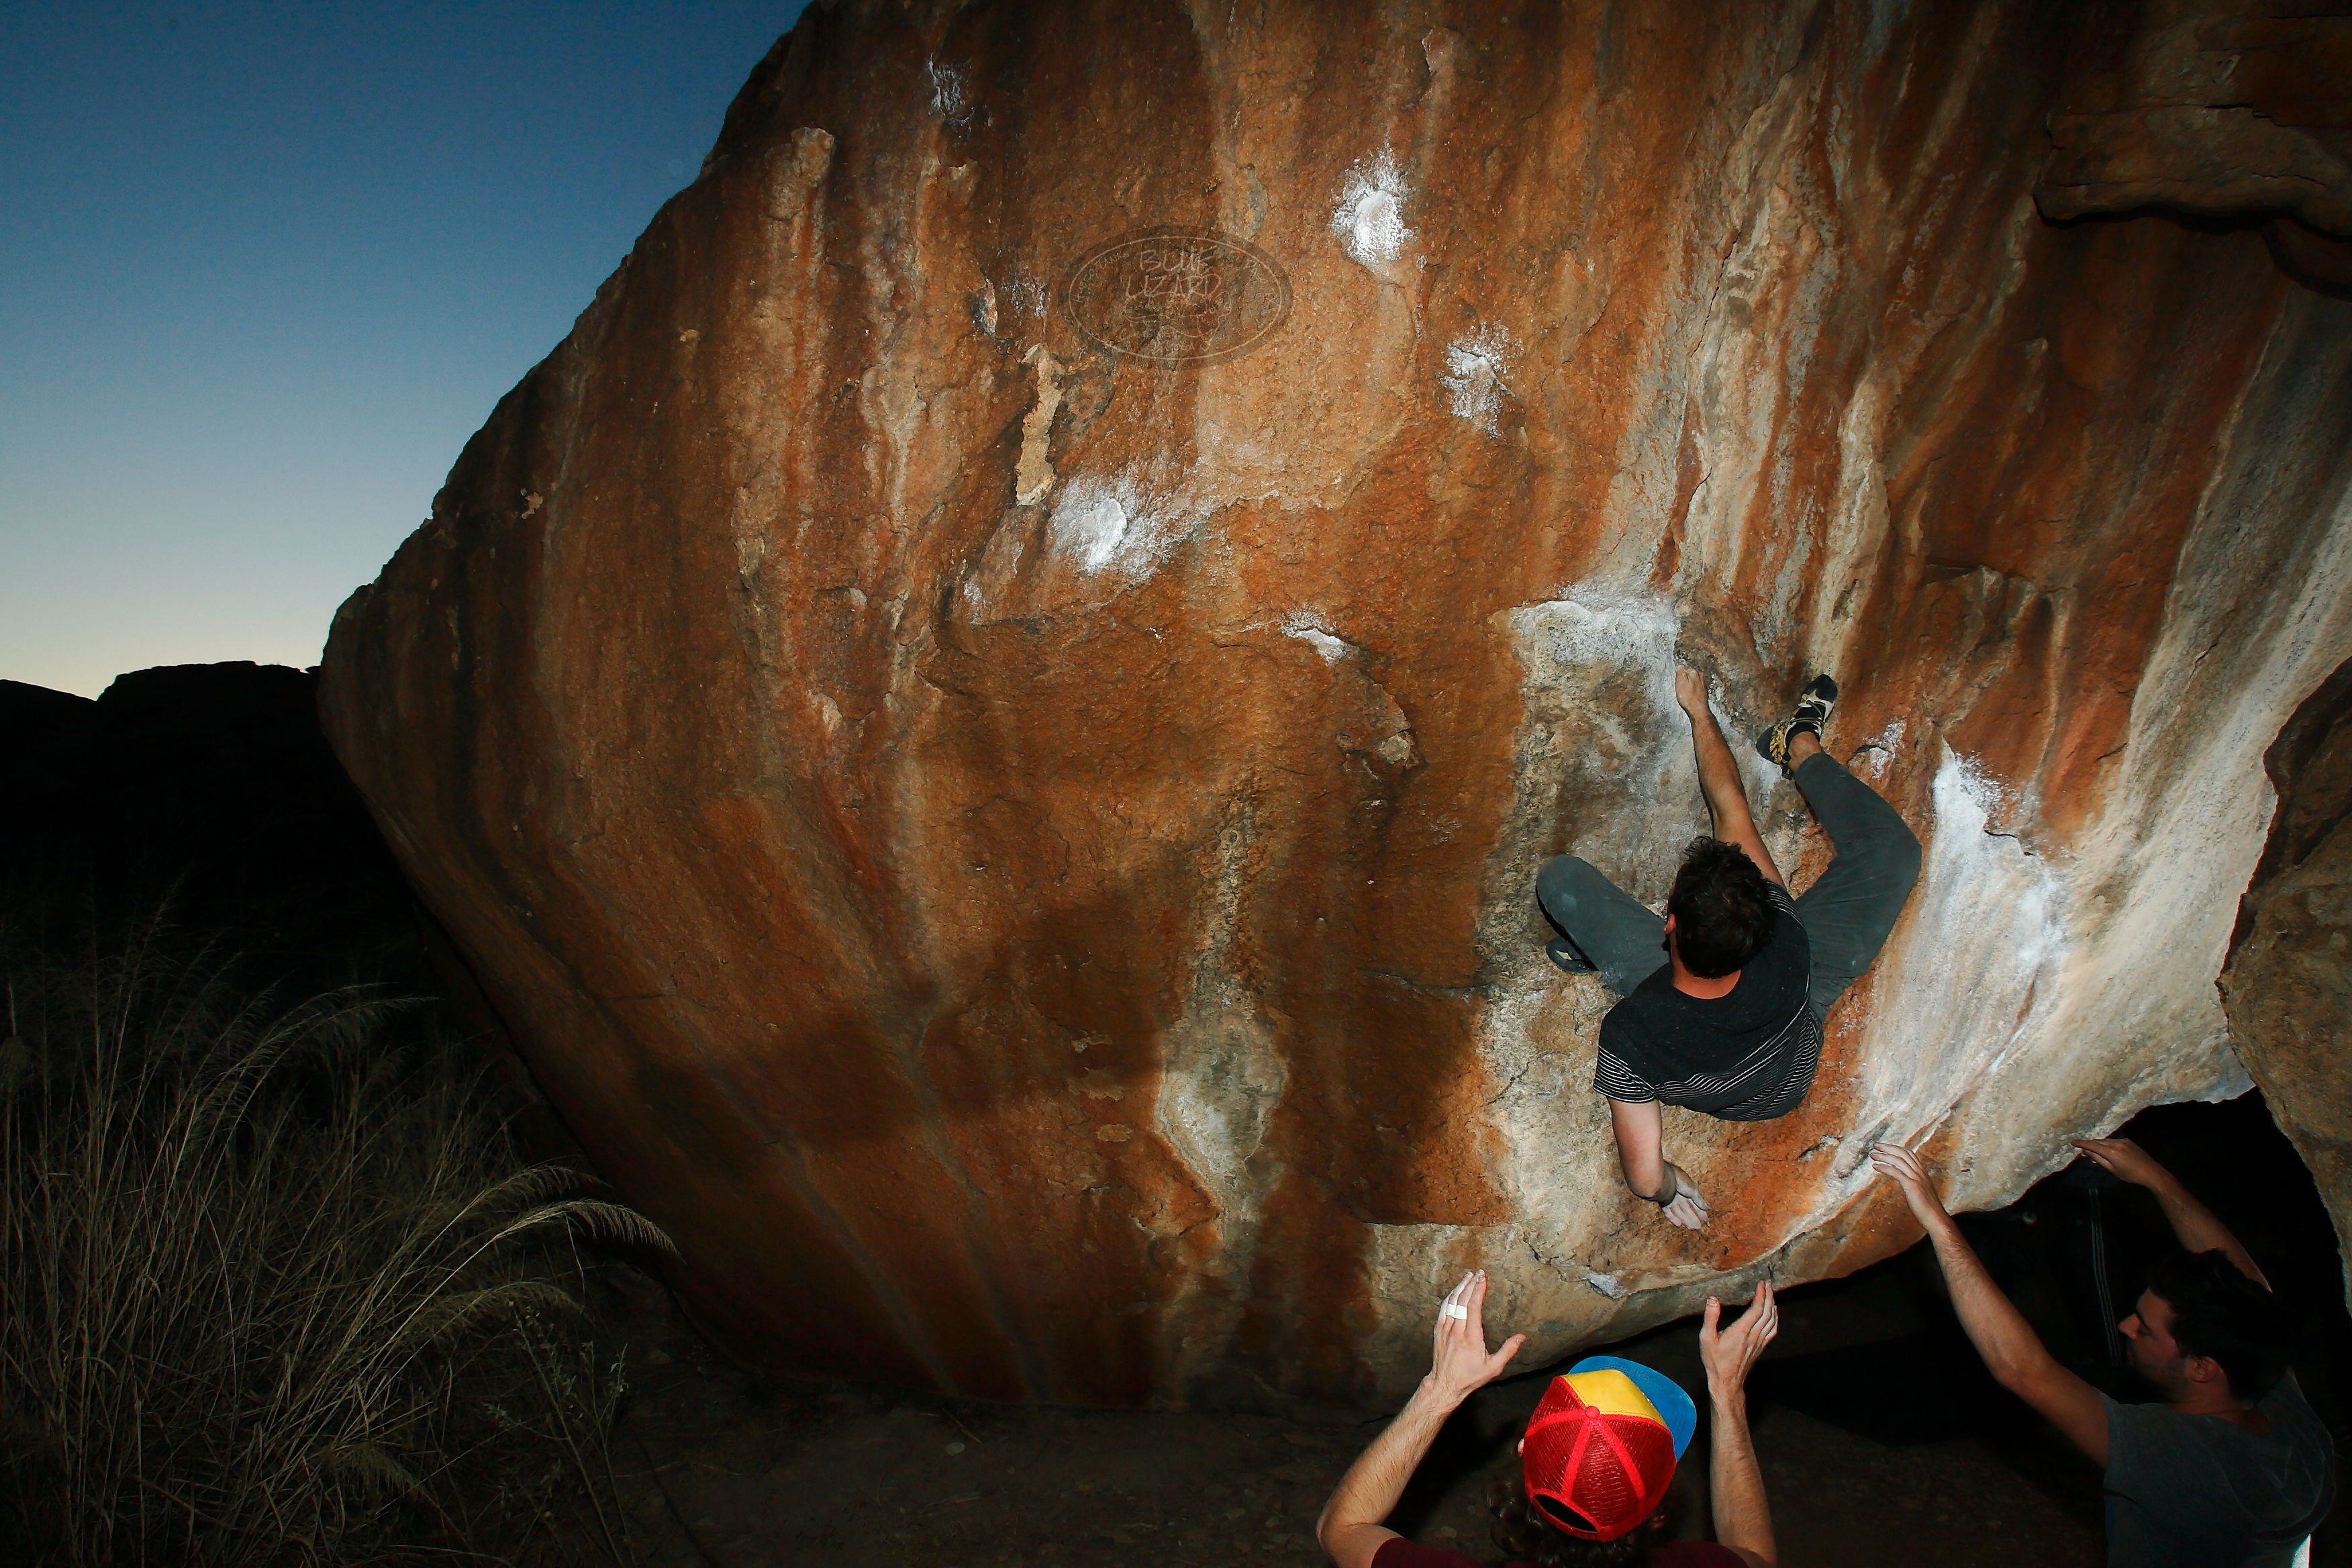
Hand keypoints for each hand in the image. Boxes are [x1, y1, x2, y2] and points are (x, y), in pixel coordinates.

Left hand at [1425, 1271, 1524, 1405]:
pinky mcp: (1438, 1330)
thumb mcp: (1494, 1367)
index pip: (1473, 1306)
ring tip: (1468, 1277)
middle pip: (1462, 1300)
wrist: (1445, 1384)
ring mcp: (1445, 1329)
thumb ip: (1508, 1350)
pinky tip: (1455, 1291)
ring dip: (1460, 1287)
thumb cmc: (1470, 1377)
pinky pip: (1443, 1308)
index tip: (1484, 1278)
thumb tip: (1521, 1337)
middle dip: (1471, 1284)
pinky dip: (1450, 1297)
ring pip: (1451, 1302)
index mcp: (1471, 1337)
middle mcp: (1456, 1330)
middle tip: (1479, 1273)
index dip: (1478, 1290)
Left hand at [1663, 1179, 1711, 1230]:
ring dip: (1685, 1220)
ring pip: (1678, 1212)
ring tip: (1692, 1228)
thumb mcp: (1693, 1191)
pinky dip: (1673, 1218)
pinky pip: (1668, 1212)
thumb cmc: (1679, 1181)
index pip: (1695, 1202)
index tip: (1705, 1219)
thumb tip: (1709, 1208)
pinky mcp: (1662, 1201)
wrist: (1664, 1178)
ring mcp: (1670, 1198)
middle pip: (1686, 1209)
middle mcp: (1678, 1194)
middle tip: (1698, 1227)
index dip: (1700, 1211)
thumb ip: (1700, 1201)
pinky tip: (1679, 1224)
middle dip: (1693, 1218)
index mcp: (1687, 1189)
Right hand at [1674, 666, 1710, 720]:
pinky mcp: (1704, 690)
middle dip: (1684, 679)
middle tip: (1680, 688)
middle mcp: (1701, 676)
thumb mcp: (1680, 683)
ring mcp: (1703, 683)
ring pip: (1692, 680)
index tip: (1677, 681)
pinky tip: (1690, 696)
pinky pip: (1695, 687)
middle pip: (1688, 674)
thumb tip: (1680, 665)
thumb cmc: (1689, 699)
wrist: (1698, 710)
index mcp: (1694, 672)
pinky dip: (1692, 690)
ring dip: (1688, 685)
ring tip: (1685, 693)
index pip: (1684, 667)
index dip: (1678, 675)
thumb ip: (1680, 671)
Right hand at [1699, 1280, 1777, 1400]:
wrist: (1727, 1382)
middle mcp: (1753, 1336)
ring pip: (1772, 1321)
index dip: (1761, 1294)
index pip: (1757, 1309)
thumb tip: (1713, 1299)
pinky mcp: (1760, 1348)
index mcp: (1741, 1331)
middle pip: (1768, 1313)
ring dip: (1773, 1305)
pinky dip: (1775, 1319)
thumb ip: (1710, 1317)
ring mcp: (1759, 1343)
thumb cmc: (1715, 1361)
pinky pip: (1773, 1330)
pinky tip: (1773, 1314)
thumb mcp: (1706, 1338)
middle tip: (1768, 1283)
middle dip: (1769, 1296)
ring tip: (1771, 1294)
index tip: (1761, 1283)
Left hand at [1870, 1141, 1950, 1229]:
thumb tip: (1905, 1181)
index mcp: (1922, 1173)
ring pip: (1898, 1161)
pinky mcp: (1912, 1186)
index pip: (1909, 1154)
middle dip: (1888, 1147)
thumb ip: (1914, 1183)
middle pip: (1903, 1153)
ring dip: (1884, 1156)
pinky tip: (1875, 1166)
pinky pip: (1896, 1172)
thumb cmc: (1927, 1208)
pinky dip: (1884, 1167)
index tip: (1885, 1146)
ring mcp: (1917, 1178)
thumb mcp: (1921, 1191)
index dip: (1897, 1148)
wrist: (1935, 1218)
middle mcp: (1920, 1173)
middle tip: (1876, 1145)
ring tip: (1872, 1155)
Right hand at [2071, 1137, 2171, 1191]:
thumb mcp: (2112, 1169)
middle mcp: (2116, 1143)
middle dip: (2090, 1145)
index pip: (2092, 1145)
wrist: (2151, 1172)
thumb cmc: (2130, 1174)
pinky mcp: (2128, 1141)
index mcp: (2111, 1152)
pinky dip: (2107, 1145)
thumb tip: (2086, 1152)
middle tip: (2083, 1152)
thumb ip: (2098, 1159)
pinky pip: (2113, 1141)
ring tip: (2095, 1154)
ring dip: (2099, 1146)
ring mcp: (2123, 1141)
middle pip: (2098, 1142)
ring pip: (2105, 1141)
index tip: (2072, 1143)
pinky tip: (2107, 1152)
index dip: (2081, 1143)